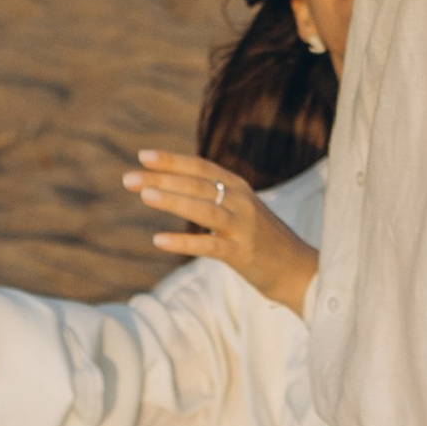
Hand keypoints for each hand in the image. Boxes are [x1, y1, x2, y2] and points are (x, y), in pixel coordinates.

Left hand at [123, 151, 319, 315]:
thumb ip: (214, 197)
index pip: (201, 168)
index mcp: (239, 187)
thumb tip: (174, 186)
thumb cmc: (262, 239)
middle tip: (128, 178)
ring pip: (204, 209)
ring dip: (173, 200)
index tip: (143, 155)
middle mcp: (241, 201)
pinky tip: (159, 240)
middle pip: (197, 185)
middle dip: (162, 179)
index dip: (172, 160)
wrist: (298, 270)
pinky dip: (184, 242)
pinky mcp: (242, 253)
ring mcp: (243, 227)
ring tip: (144, 196)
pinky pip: (209, 246)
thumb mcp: (240, 210)